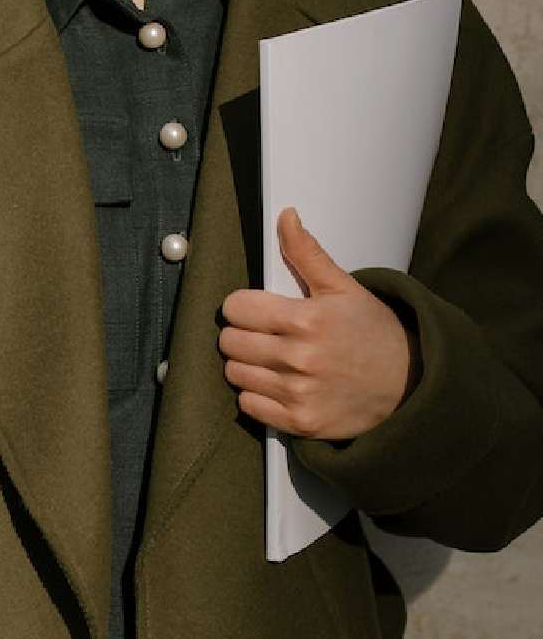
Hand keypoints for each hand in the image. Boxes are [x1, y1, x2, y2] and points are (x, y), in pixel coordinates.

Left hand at [218, 207, 420, 439]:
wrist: (407, 384)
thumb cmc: (372, 331)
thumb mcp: (343, 287)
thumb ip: (307, 253)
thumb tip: (286, 216)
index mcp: (306, 319)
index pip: (236, 308)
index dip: (243, 306)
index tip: (256, 309)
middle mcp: (299, 358)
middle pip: (230, 342)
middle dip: (241, 334)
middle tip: (263, 333)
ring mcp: (298, 394)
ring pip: (236, 373)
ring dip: (247, 364)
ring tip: (271, 357)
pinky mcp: (300, 423)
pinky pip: (249, 406)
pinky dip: (257, 394)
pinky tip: (277, 383)